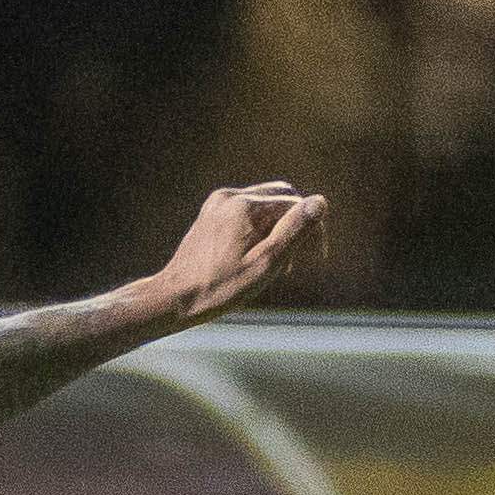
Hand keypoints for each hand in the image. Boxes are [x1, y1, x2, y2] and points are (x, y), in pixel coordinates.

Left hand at [157, 182, 322, 320]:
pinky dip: (261, 230)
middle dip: (296, 225)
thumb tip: (320, 202)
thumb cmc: (220, 288)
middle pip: (281, 198)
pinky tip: (259, 258)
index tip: (316, 258)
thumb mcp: (265, 263)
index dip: (312, 229)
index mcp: (244, 206)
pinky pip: (247, 213)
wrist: (174, 298)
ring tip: (281, 265)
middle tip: (302, 258)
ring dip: (279, 230)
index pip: (294, 204)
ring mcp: (217, 204)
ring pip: (265, 206)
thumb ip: (294, 231)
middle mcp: (229, 196)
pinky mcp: (211, 214)